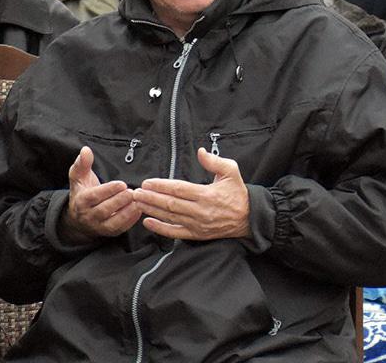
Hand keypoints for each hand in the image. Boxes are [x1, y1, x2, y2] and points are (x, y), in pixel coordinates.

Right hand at [60, 146, 141, 244]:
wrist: (78, 218)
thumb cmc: (82, 192)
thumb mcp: (79, 177)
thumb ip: (82, 164)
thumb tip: (85, 150)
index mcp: (81, 201)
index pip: (94, 197)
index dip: (108, 190)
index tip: (122, 184)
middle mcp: (89, 216)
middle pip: (104, 210)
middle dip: (120, 201)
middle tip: (133, 192)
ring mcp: (99, 226)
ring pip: (113, 223)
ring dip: (127, 213)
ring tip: (138, 202)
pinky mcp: (109, 232)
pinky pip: (120, 229)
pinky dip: (131, 221)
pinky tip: (140, 210)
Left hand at [132, 148, 251, 239]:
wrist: (249, 218)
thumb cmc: (238, 193)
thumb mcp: (231, 171)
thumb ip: (214, 161)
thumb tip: (200, 151)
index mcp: (207, 194)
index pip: (179, 189)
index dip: (161, 186)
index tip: (147, 182)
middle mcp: (201, 211)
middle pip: (170, 204)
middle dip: (151, 198)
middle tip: (135, 193)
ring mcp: (198, 224)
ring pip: (170, 217)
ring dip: (151, 210)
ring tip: (138, 203)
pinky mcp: (197, 234)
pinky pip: (175, 232)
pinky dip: (160, 228)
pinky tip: (148, 222)